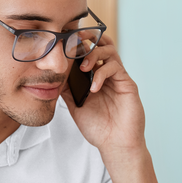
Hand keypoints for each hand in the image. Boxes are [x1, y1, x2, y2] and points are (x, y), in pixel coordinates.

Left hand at [62, 35, 145, 160]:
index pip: (88, 51)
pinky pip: (115, 68)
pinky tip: (94, 88)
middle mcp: (107, 73)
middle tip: (75, 39)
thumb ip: (67, 89)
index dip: (78, 43)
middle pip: (102, 43)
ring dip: (94, 54)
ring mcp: (118, 78)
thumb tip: (53, 74)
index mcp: (95, 76)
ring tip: (83, 67)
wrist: (115, 144)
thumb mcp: (76, 105)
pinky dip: (101, 74)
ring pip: (109, 50)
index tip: (64, 42)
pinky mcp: (127, 84)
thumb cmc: (98, 128)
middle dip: (88, 38)